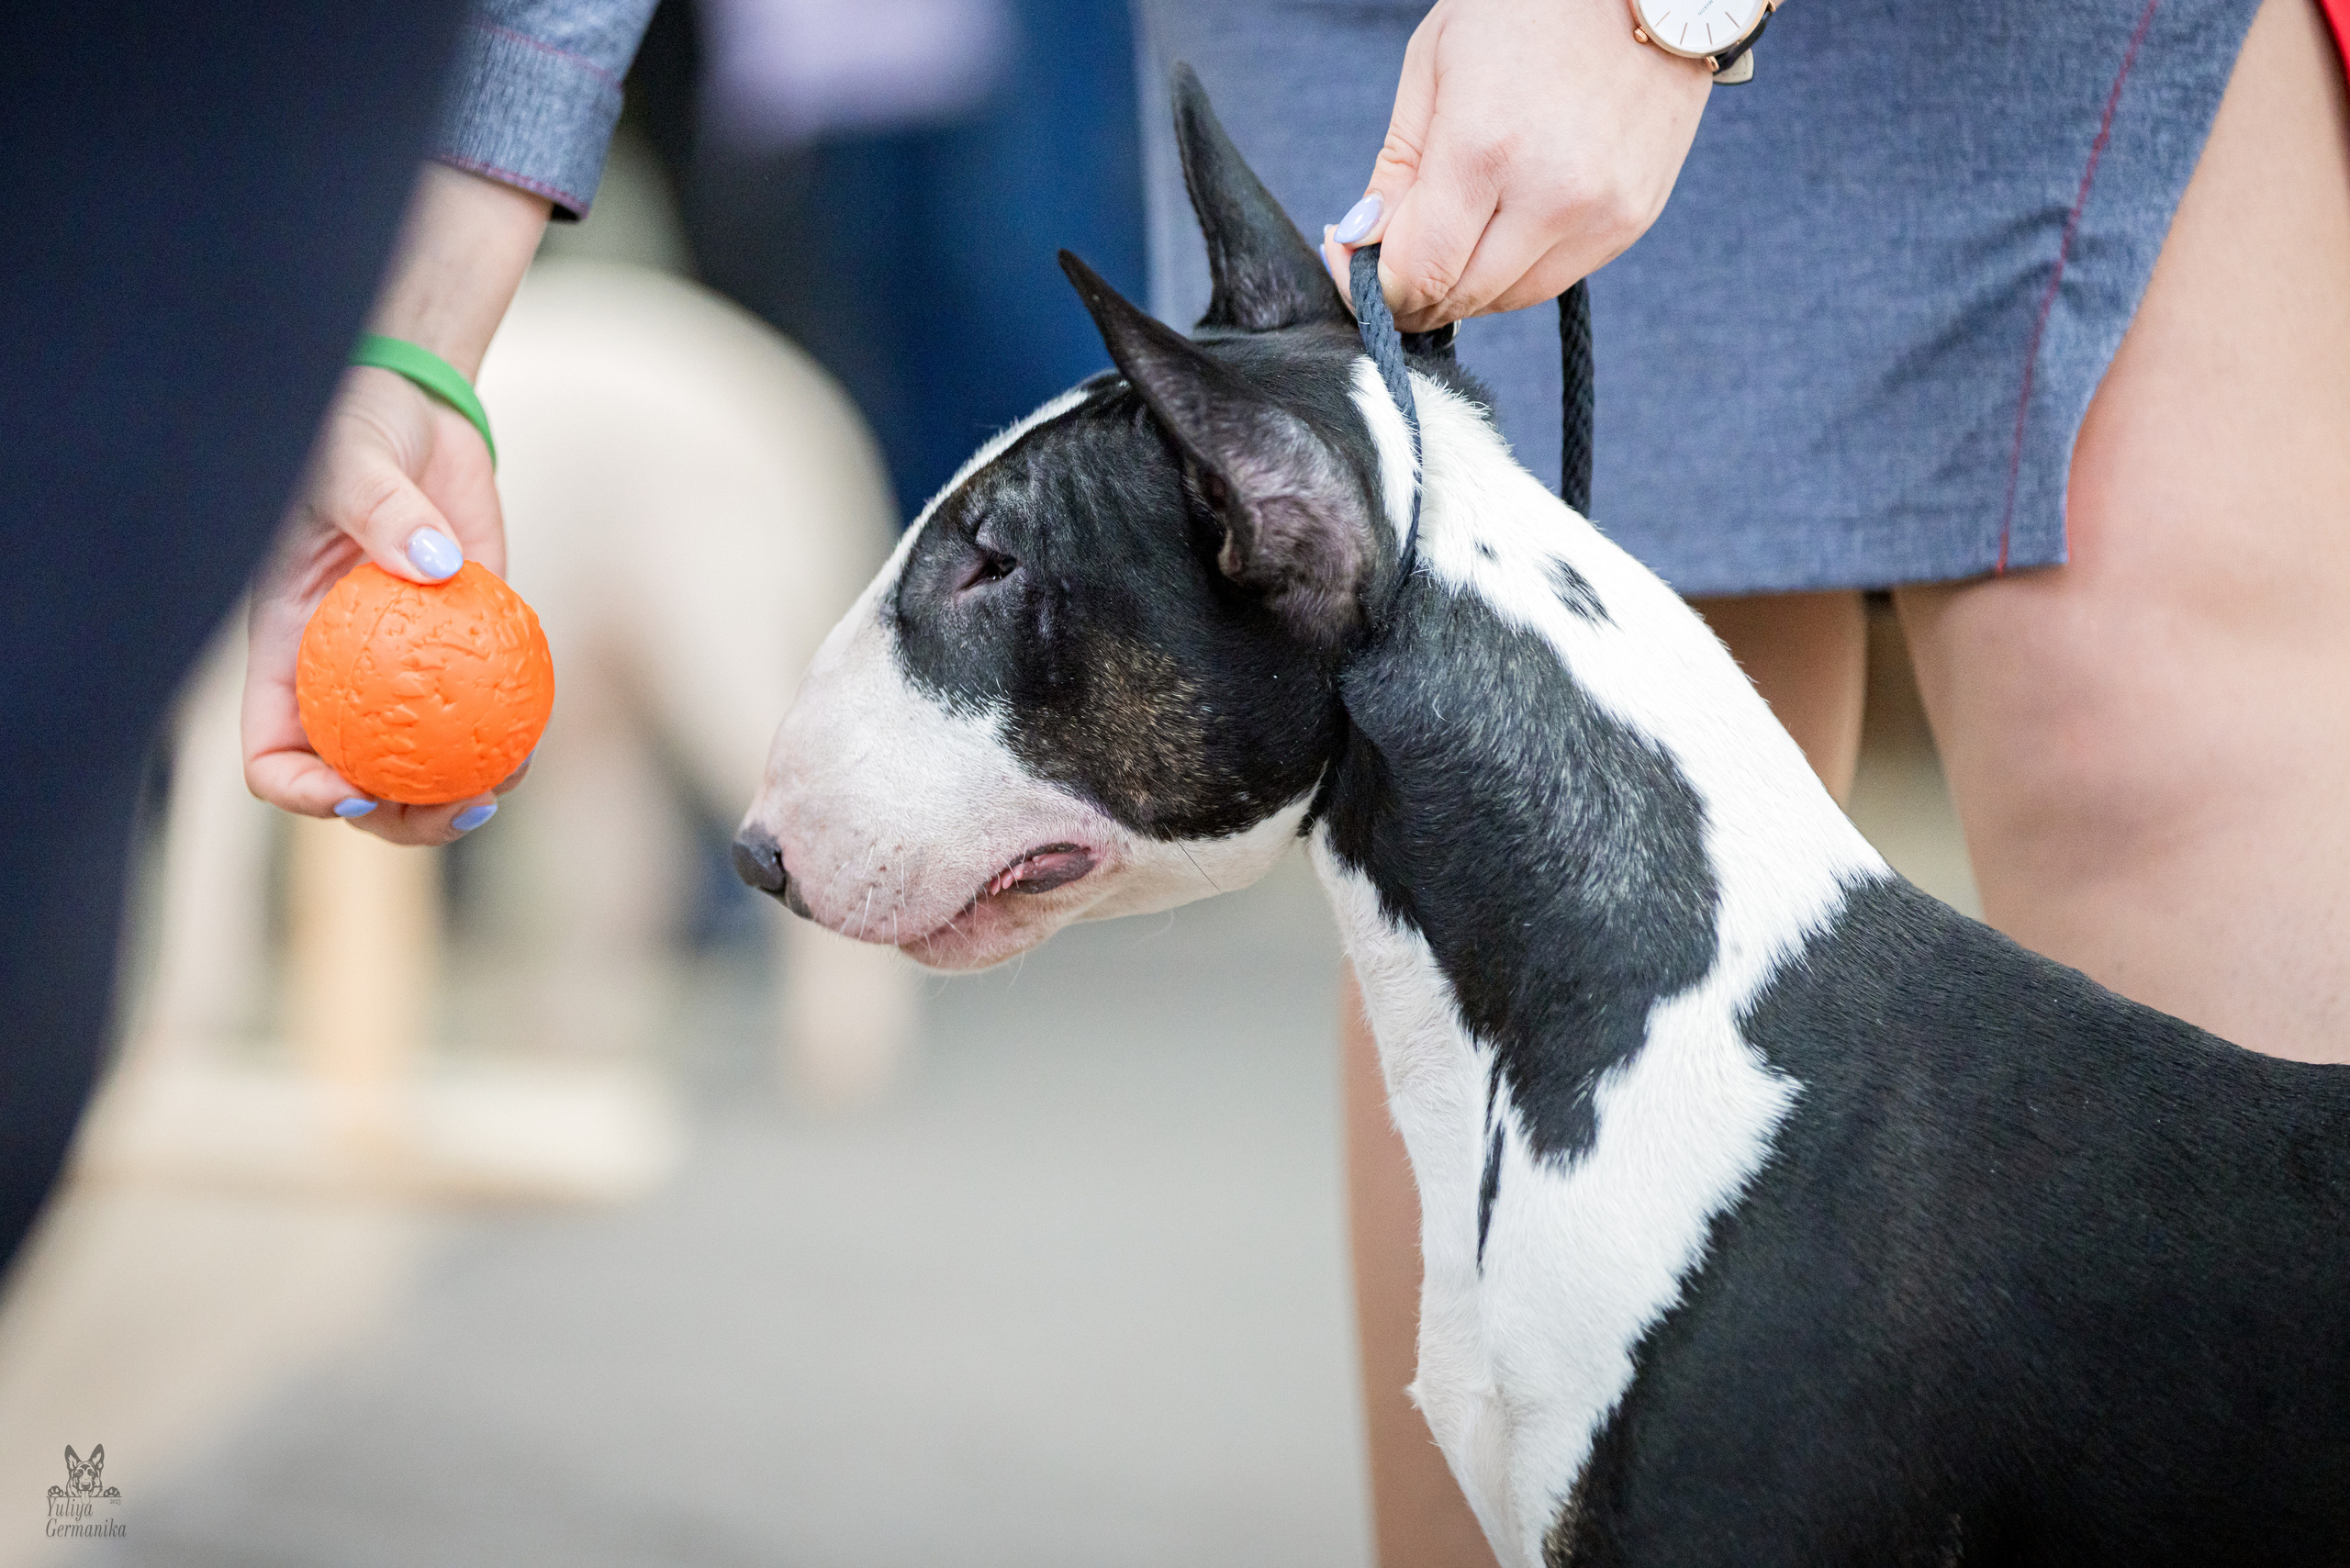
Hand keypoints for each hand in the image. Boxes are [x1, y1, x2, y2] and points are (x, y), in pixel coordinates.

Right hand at [239, 163, 550, 845]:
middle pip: (356, 785)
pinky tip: (537, 741)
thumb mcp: (351, 461)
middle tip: (460, 809)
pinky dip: (507, 738)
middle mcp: (339, 676)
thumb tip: (431, 565)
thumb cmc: (354, 427)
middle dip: (400, 820)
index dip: (304, 792)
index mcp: (284, 654)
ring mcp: (403, 673)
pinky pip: (482, 714)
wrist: (419, 414)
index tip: (359, 789)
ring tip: (506, 782)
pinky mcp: (464, 651)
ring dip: (462, 794)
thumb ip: (381, 512)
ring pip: (424, 768)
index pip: (272, 755)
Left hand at [1320, 0, 1713, 332]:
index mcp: (1486, 149)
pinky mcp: (1634, 221)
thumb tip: (1362, 243)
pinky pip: (1556, 277)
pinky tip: (1500, 223)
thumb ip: (1396, 168)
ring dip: (1464, 285)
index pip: (1418, 273)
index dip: (1372, 284)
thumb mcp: (1435, 63)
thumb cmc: (1530, 6)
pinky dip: (1516, 268)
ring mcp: (1601, 215)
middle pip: (1460, 298)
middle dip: (1412, 292)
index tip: (1352, 260)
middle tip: (1388, 261)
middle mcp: (1551, 197)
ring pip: (1509, 299)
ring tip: (1446, 238)